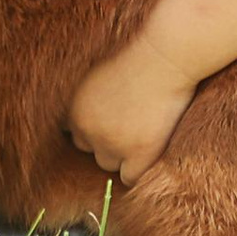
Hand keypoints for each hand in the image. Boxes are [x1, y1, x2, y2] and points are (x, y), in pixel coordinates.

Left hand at [67, 46, 197, 186]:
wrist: (163, 57)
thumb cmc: (136, 58)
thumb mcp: (97, 75)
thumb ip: (89, 99)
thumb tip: (93, 116)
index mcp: (73, 108)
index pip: (73, 132)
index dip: (92, 129)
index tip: (108, 124)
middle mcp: (86, 128)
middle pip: (88, 149)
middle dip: (104, 141)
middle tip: (127, 128)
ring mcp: (110, 143)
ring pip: (107, 164)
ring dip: (121, 155)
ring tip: (140, 135)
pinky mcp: (138, 153)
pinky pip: (129, 178)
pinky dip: (137, 171)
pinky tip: (148, 154)